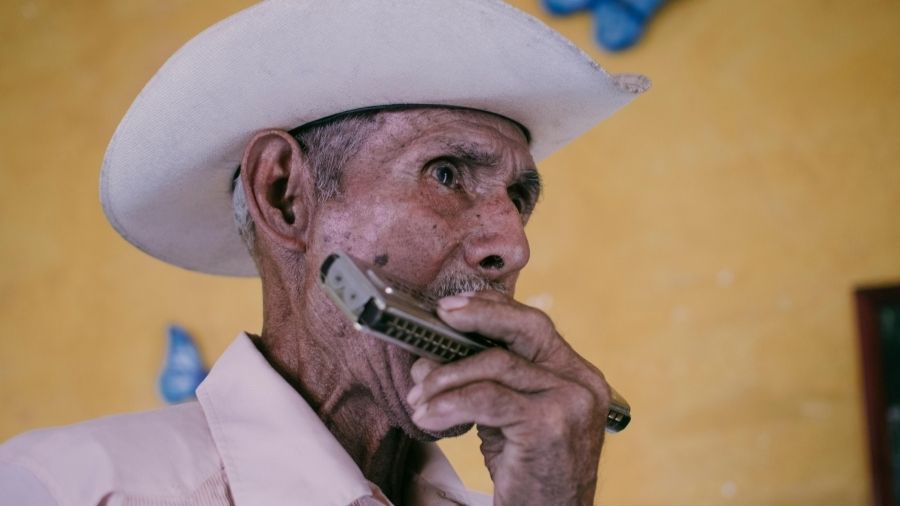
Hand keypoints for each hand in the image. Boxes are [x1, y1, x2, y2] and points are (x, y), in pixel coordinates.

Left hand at [405, 291, 611, 504]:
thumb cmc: (529, 473)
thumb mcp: (509, 419)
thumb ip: (483, 383)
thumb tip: (428, 359)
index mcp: (576, 375)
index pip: (533, 324)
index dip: (492, 308)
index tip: (452, 306)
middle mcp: (581, 383)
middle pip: (526, 327)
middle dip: (477, 315)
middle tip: (439, 318)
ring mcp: (569, 402)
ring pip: (496, 363)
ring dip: (445, 376)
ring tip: (418, 397)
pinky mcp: (548, 425)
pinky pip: (486, 398)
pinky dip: (449, 402)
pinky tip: (427, 416)